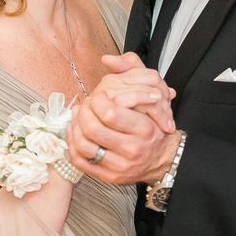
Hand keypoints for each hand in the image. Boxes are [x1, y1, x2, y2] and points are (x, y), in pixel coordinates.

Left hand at [67, 53, 180, 185]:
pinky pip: (82, 162)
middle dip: (83, 113)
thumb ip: (132, 72)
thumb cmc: (154, 127)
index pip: (110, 112)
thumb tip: (108, 59)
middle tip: (84, 105)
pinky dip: (73, 146)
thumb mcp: (152, 96)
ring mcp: (120, 166)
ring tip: (78, 118)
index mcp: (144, 129)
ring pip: (84, 146)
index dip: (96, 101)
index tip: (96, 96)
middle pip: (93, 128)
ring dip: (75, 128)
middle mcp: (133, 149)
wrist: (162, 159)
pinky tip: (75, 134)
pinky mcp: (110, 177)